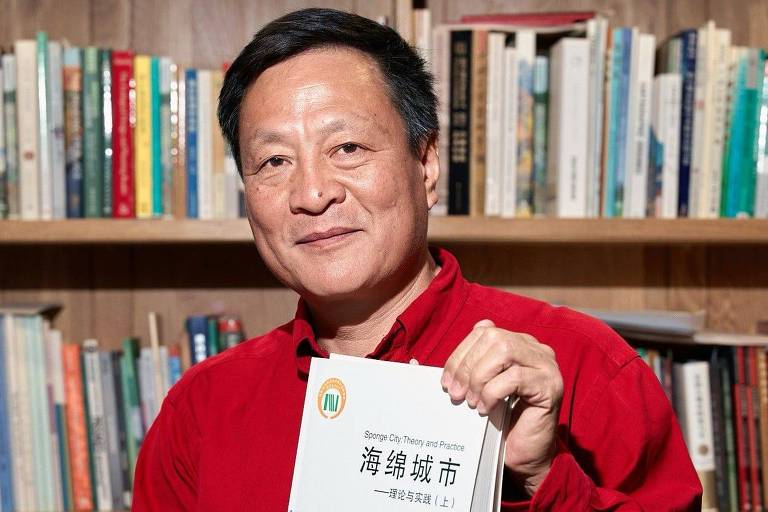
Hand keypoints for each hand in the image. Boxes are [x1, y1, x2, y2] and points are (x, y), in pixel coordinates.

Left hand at [441, 319, 562, 495]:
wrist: (525, 457)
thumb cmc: (499, 423)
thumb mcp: (473, 391)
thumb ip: (453, 372)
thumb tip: (413, 362)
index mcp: (518, 343)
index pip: (483, 332)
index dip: (460, 353)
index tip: (445, 381)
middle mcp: (536, 349)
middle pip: (493, 338)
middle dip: (467, 365)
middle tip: (456, 394)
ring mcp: (546, 366)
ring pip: (504, 352)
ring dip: (479, 377)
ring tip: (471, 401)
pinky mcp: (550, 386)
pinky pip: (515, 377)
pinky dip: (493, 392)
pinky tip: (485, 409)